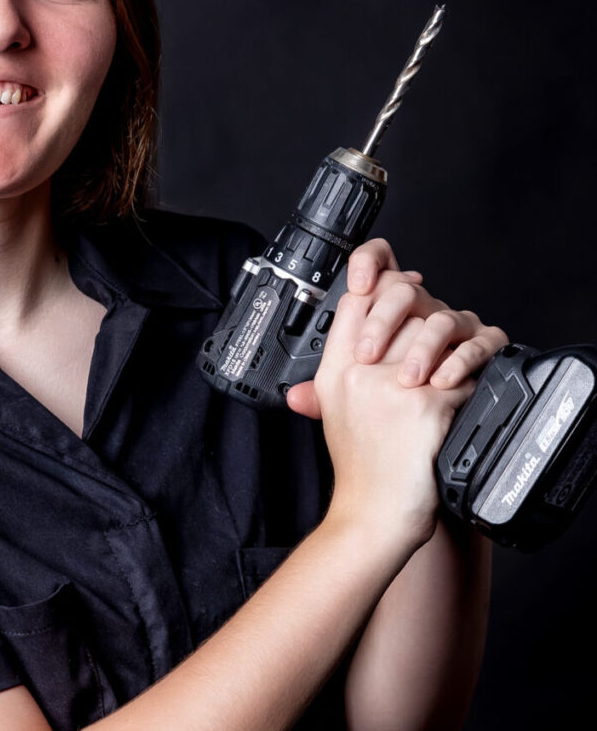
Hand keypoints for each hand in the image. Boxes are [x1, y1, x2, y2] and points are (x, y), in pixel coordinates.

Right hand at [286, 238, 507, 546]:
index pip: (352, 303)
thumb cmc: (361, 468)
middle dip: (423, 315)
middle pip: (397, 311)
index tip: (398, 288)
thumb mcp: (334, 409)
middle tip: (435, 327)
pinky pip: (460, 374)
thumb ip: (343, 366)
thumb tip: (368, 326)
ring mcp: (391, 388)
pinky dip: (470, 381)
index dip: (377, 287)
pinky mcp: (425, 406)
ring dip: (452, 347)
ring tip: (453, 365)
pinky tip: (466, 395)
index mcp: (333, 371)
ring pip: (432, 334)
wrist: (373, 515)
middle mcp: (358, 373)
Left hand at [287, 239, 506, 417]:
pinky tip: (441, 380)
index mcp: (391, 312)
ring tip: (406, 380)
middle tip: (367, 355)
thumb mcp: (356, 399)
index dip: (369, 262)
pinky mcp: (487, 346)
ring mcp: (457, 326)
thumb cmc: (392, 416)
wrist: (430, 443)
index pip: (381, 266)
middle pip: (404, 291)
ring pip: (440, 318)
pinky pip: (479, 342)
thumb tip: (295, 396)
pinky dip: (459, 361)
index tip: (357, 284)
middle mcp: (422, 311)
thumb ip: (324, 391)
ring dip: (421, 348)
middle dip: (382, 321)